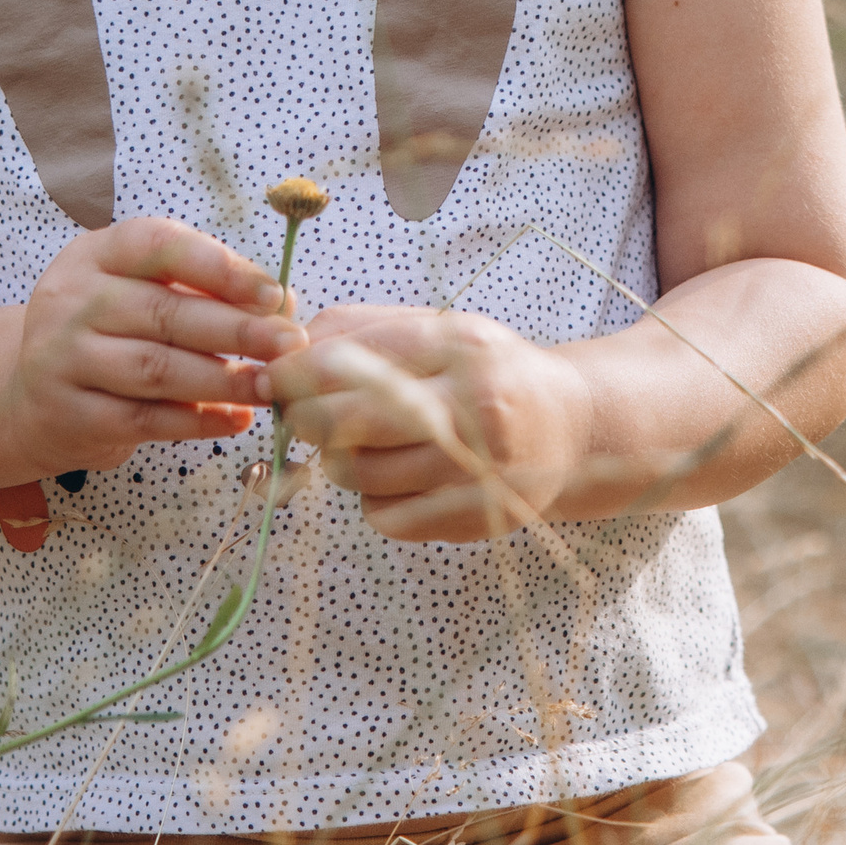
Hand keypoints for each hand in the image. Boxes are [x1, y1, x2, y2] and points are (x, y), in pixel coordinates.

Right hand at [5, 217, 298, 483]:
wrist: (28, 395)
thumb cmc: (105, 332)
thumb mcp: (137, 291)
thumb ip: (201, 290)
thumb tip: (282, 304)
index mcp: (94, 255)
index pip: (155, 244)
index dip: (218, 266)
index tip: (271, 293)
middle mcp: (71, 301)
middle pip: (163, 312)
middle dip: (236, 329)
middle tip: (289, 345)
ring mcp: (63, 359)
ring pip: (156, 368)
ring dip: (223, 379)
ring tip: (272, 385)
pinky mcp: (69, 414)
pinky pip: (145, 419)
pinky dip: (197, 421)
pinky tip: (236, 418)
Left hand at [269, 307, 589, 540]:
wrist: (571, 428)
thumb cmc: (488, 372)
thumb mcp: (437, 328)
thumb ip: (361, 330)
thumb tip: (285, 348)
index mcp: (460, 345)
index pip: (356, 359)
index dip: (299, 372)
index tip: (274, 376)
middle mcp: (473, 404)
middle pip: (348, 422)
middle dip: (306, 418)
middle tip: (300, 414)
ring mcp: (477, 467)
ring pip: (359, 473)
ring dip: (338, 460)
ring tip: (358, 443)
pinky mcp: (473, 515)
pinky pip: (384, 515)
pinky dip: (373, 499)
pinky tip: (396, 477)